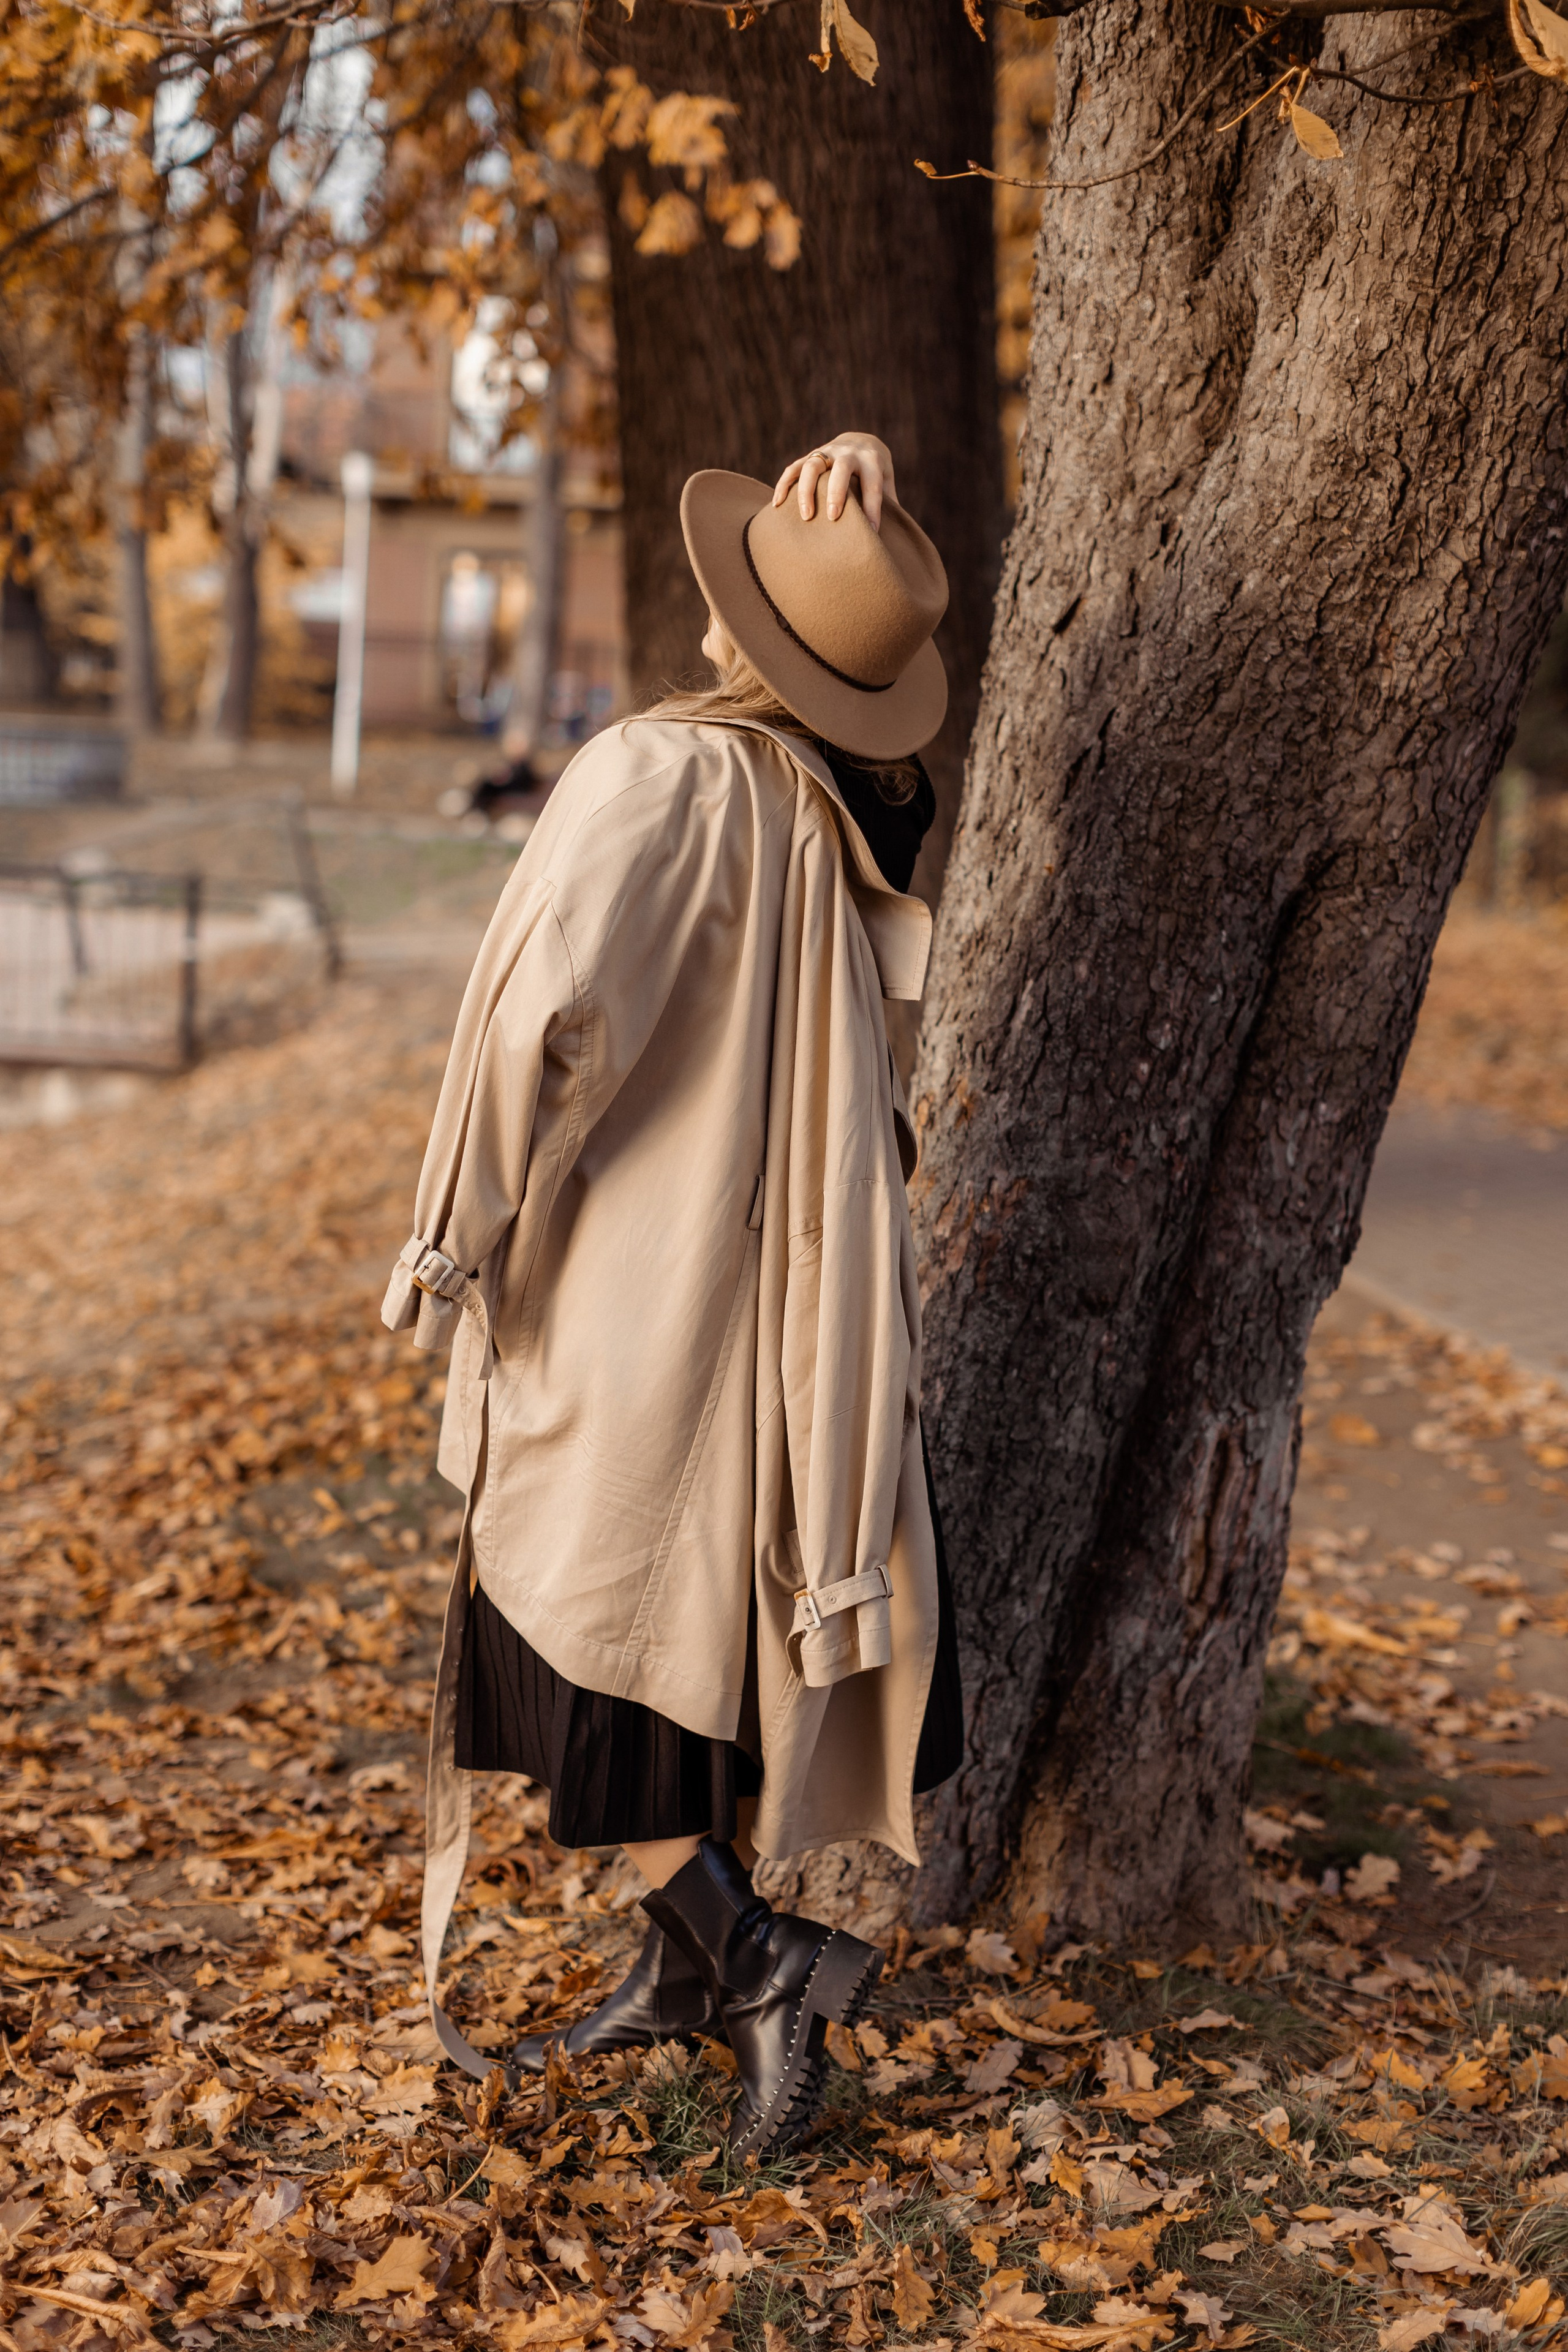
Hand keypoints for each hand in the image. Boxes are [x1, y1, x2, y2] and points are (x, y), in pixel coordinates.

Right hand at [773, 431, 896, 532]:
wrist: (861, 441)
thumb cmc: (876, 472)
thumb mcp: (887, 482)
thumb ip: (889, 504)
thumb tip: (894, 538)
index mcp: (871, 460)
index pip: (873, 484)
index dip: (873, 508)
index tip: (872, 532)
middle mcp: (849, 452)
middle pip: (841, 469)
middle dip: (836, 493)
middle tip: (833, 518)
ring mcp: (827, 452)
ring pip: (813, 466)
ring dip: (807, 490)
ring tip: (806, 517)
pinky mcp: (810, 456)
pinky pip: (793, 468)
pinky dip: (784, 484)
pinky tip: (777, 504)